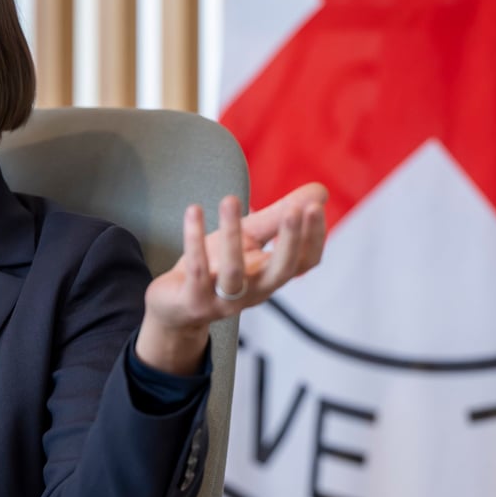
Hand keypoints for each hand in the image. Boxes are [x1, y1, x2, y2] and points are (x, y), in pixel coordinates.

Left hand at [135, 183, 327, 373]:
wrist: (174, 306)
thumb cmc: (217, 266)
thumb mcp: (249, 238)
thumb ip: (279, 217)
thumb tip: (321, 191)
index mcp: (271, 276)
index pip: (305, 262)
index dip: (314, 236)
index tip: (315, 205)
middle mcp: (254, 292)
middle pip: (281, 271)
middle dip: (290, 241)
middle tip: (294, 209)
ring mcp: (224, 300)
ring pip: (234, 271)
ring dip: (232, 233)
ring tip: (229, 199)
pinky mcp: (194, 301)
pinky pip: (197, 269)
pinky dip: (194, 239)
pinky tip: (194, 210)